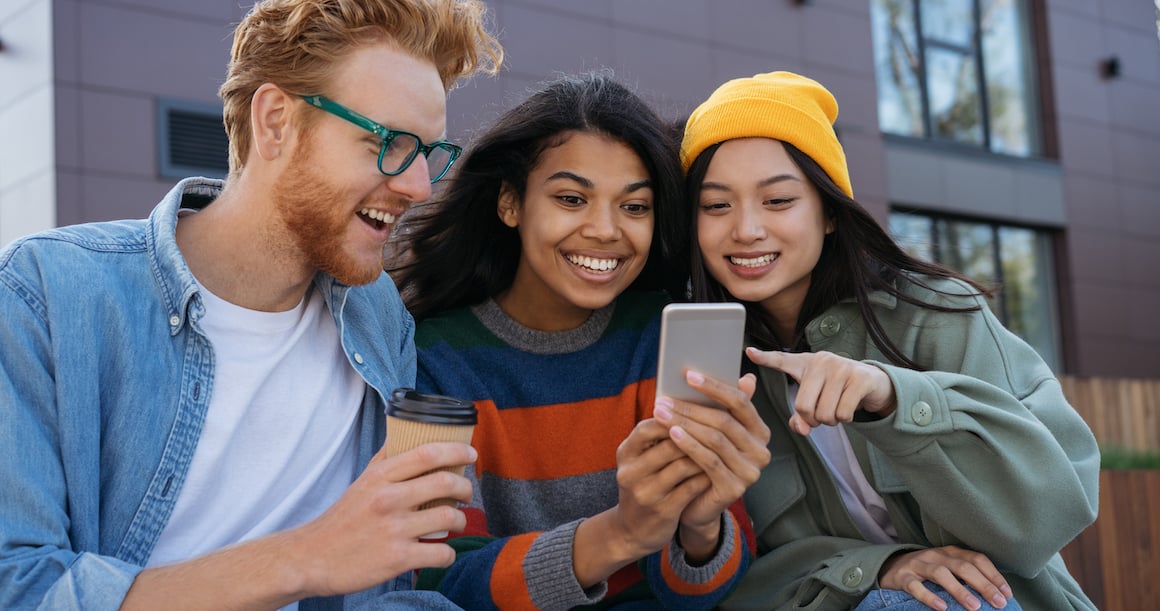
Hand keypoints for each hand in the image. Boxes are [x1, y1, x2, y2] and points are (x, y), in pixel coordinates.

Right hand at [285, 441, 475, 597]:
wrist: (313, 557)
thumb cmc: (343, 518)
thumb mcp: (362, 481)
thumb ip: (386, 460)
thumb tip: (406, 434)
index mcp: (380, 477)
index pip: (427, 453)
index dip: (456, 450)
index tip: (470, 454)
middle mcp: (388, 499)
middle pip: (445, 483)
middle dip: (465, 488)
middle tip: (466, 493)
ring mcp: (393, 530)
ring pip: (448, 518)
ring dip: (460, 521)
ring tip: (455, 522)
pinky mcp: (397, 558)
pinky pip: (440, 553)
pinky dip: (448, 554)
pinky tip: (442, 552)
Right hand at [609, 418, 711, 558]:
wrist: (630, 530)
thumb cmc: (643, 486)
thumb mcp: (640, 461)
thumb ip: (658, 437)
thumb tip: (688, 406)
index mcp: (626, 454)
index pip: (648, 427)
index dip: (674, 418)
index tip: (697, 412)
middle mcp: (631, 472)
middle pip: (669, 445)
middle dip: (696, 435)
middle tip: (719, 427)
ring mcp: (646, 493)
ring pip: (683, 465)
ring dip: (705, 455)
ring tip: (721, 447)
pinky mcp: (663, 511)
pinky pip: (691, 487)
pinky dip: (706, 476)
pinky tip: (717, 470)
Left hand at [654, 371, 770, 560]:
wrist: (696, 504)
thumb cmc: (702, 460)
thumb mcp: (712, 431)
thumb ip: (723, 406)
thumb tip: (747, 375)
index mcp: (760, 432)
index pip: (741, 402)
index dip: (714, 387)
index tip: (688, 374)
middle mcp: (761, 451)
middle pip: (724, 421)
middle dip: (691, 407)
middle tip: (664, 399)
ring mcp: (750, 472)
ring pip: (715, 439)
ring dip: (685, 423)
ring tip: (660, 413)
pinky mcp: (735, 489)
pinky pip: (709, 461)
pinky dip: (689, 444)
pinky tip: (671, 433)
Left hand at [746, 347, 896, 435]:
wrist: (873, 383)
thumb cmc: (837, 391)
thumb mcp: (816, 400)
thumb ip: (801, 417)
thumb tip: (802, 429)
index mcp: (805, 363)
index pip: (781, 360)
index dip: (765, 358)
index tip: (749, 352)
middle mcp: (821, 361)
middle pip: (803, 406)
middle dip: (812, 419)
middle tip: (821, 414)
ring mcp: (841, 367)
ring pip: (824, 413)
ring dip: (831, 420)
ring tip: (836, 408)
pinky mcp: (859, 378)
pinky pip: (843, 413)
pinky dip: (845, 419)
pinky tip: (849, 407)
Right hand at [879, 546, 1013, 610]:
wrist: (889, 567)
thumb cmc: (925, 571)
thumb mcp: (947, 567)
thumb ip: (965, 574)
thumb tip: (994, 593)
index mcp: (950, 552)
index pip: (976, 559)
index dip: (994, 575)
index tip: (1007, 593)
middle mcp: (935, 555)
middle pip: (963, 566)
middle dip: (983, 585)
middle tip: (998, 603)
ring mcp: (918, 564)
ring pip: (941, 574)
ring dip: (960, 590)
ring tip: (975, 607)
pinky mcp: (902, 577)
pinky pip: (915, 586)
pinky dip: (929, 597)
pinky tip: (941, 608)